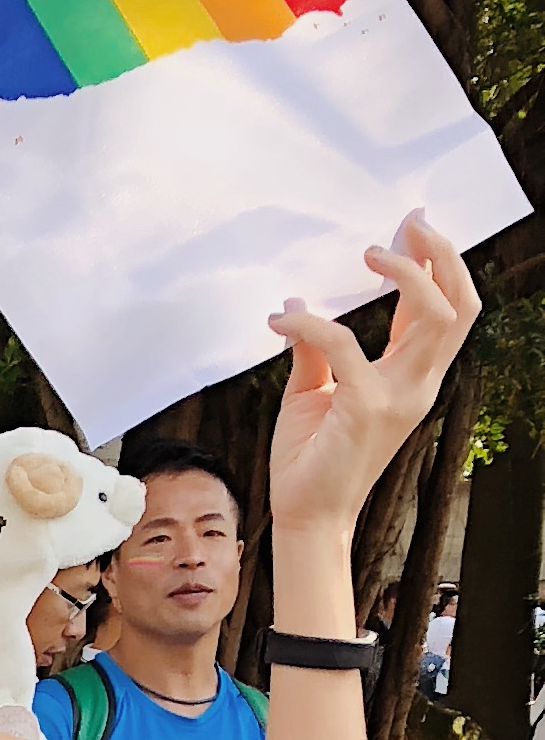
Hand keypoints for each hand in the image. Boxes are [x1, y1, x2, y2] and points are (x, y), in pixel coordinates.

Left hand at [267, 215, 478, 541]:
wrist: (304, 516)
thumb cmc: (310, 460)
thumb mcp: (313, 393)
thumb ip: (315, 351)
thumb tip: (298, 302)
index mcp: (411, 379)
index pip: (445, 311)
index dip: (438, 263)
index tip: (416, 226)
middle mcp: (417, 385)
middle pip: (458, 305)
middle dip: (442, 254)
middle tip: (411, 222)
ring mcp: (398, 397)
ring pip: (435, 315)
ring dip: (407, 273)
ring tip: (370, 252)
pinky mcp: (366, 407)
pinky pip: (345, 344)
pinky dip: (311, 324)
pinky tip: (281, 319)